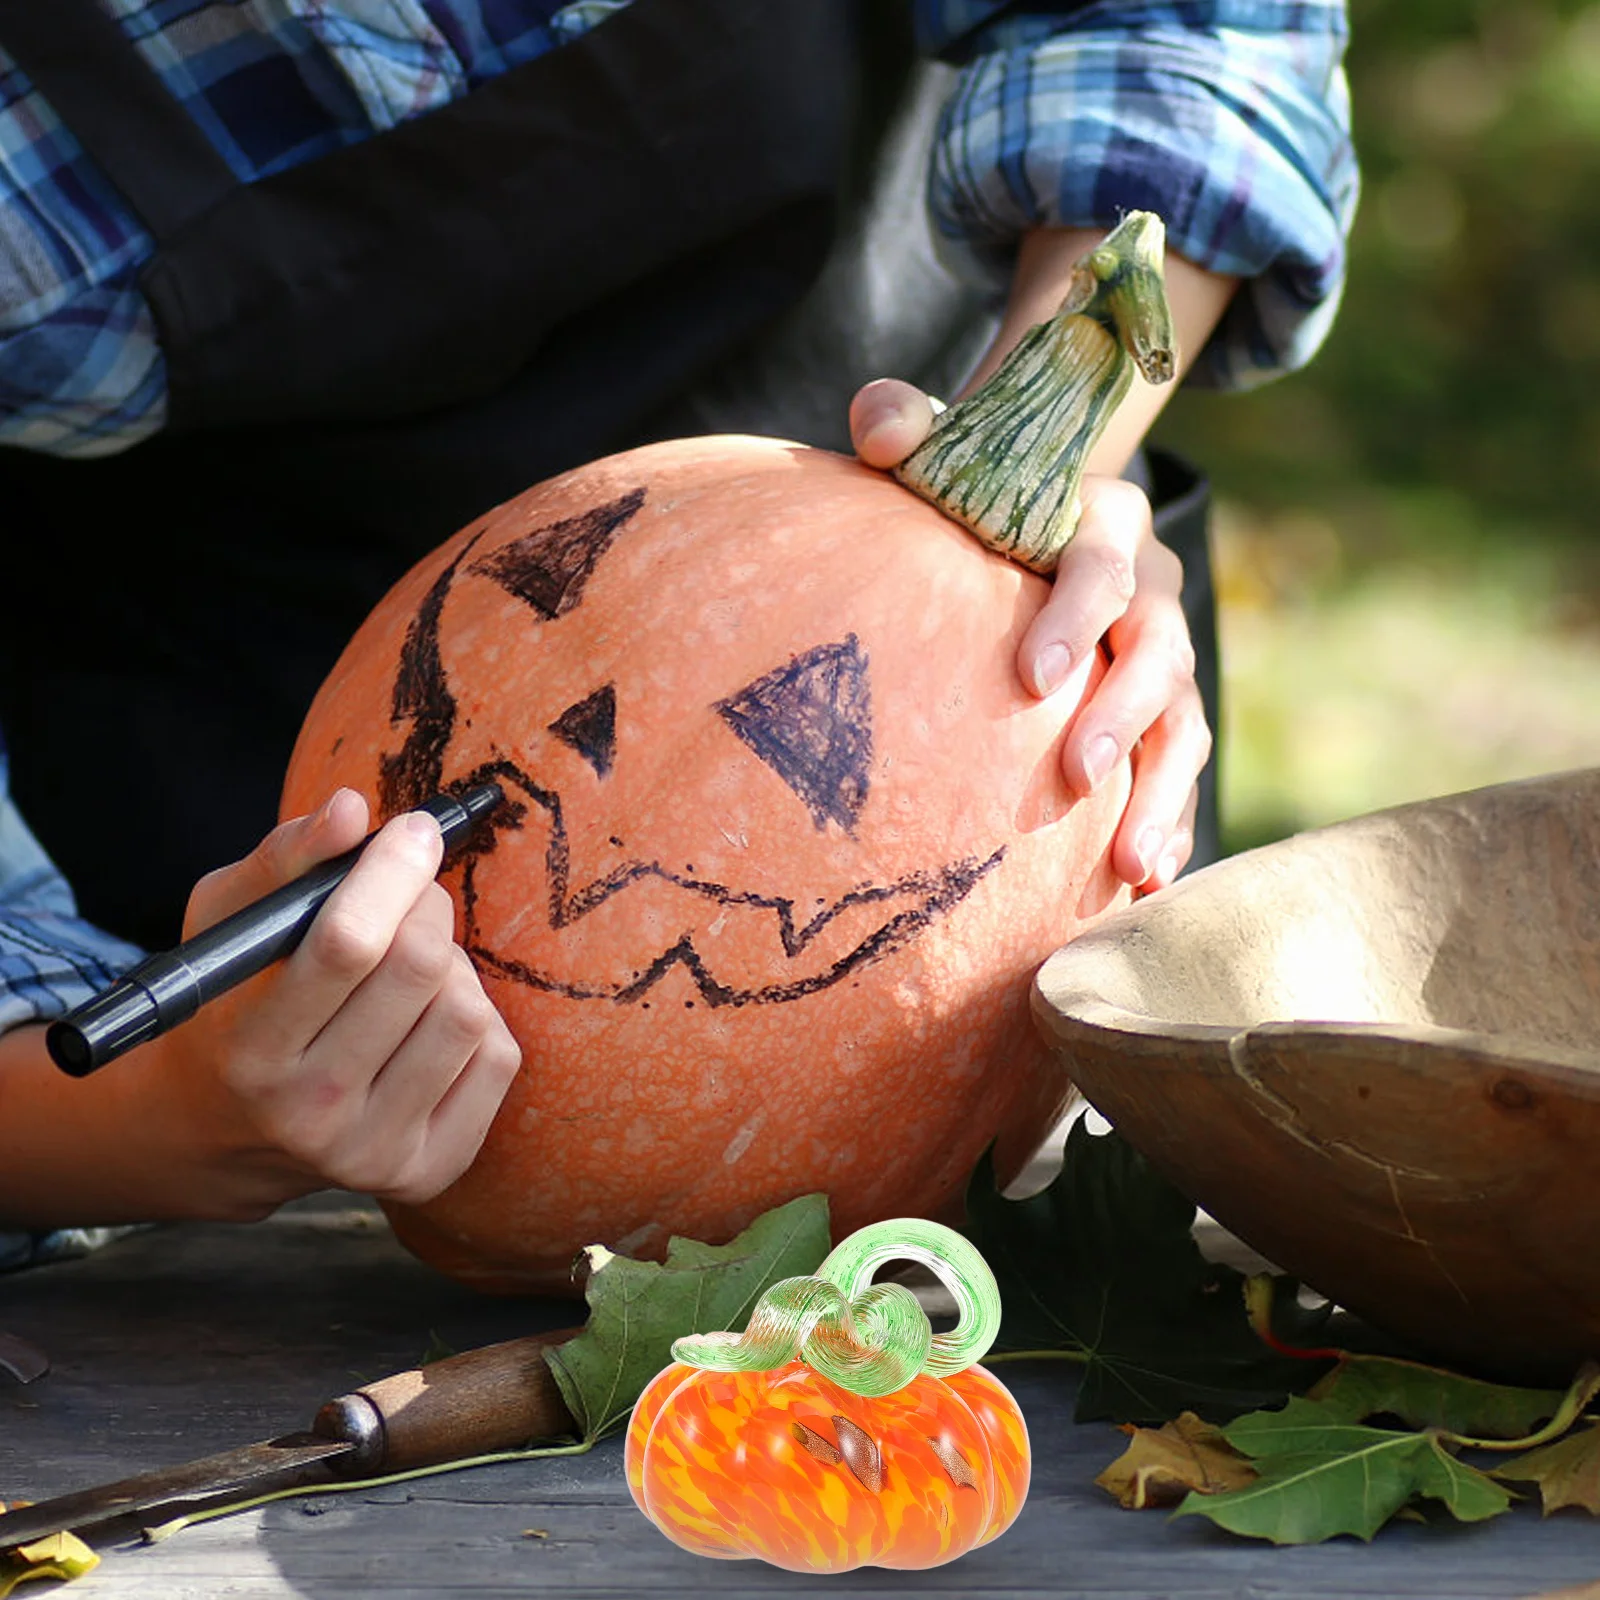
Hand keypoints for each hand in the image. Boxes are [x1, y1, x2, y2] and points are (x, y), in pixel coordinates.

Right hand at [159, 788, 521, 1215]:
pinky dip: (478, 1020)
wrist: (227, 1129)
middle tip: (412, 892)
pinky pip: (499, 1058)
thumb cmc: (236, 1001)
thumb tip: (351, 809)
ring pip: (468, 1012)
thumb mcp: (230, 924)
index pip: (346, 945)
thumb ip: (285, 861)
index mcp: (251, 1049)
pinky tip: (430, 1021)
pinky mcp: (428, 1171)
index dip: (392, 871)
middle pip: (418, 970)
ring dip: (452, 966)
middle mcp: (310, 1113)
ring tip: (412, 967)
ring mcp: (373, 1151)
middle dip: (424, 906)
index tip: (413, 829)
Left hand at [851, 378, 1209, 892]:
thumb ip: (909, 429)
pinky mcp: (1161, 716)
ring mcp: (1164, 659)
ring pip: (1183, 724)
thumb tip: (876, 427)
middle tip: (1076, 777)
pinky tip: (1144, 883)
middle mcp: (1151, 591)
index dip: (1074, 617)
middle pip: (1158, 654)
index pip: (1100, 564)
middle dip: (1123, 718)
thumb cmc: (973, 498)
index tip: (1028, 677)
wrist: (1026, 525)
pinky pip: (1178, 774)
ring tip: (1130, 863)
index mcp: (1103, 522)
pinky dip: (1171, 823)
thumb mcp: (943, 453)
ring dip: (1162, 794)